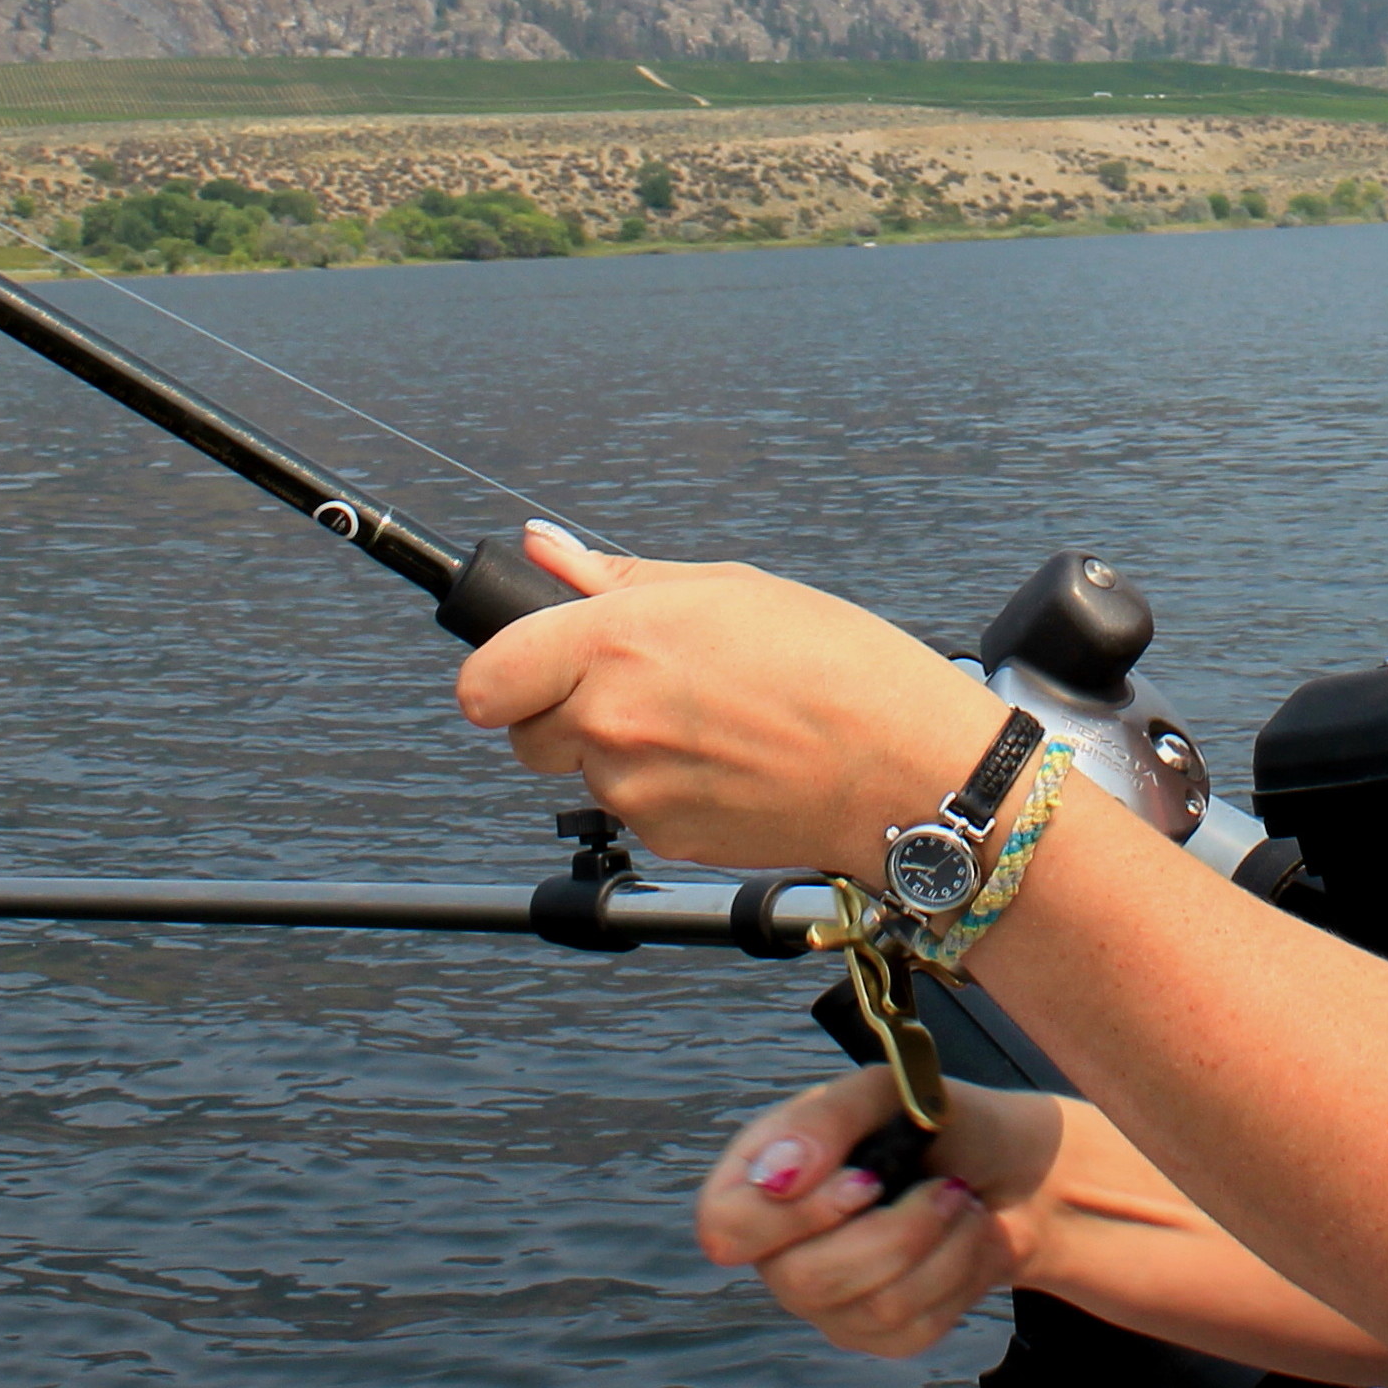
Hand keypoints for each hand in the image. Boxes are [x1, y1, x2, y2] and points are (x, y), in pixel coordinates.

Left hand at [453, 524, 1003, 874]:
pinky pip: (630, 807)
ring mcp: (632, 788)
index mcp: (616, 642)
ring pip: (581, 770)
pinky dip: (662, 787)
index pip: (484, 680)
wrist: (904, 768)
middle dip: (563, 709)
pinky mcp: (662, 838)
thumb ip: (617, 575)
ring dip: (619, 748)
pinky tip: (724, 759)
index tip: (526, 665)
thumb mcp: (725, 587)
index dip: (501, 672)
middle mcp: (610, 721)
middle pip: (522, 731)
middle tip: (639, 686)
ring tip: (705, 720)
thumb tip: (544, 550)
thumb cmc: (838, 668)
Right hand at [696, 1069, 1060, 1358]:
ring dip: (943, 1243)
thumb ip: (824, 1119)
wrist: (1012, 1168)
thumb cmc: (937, 1124)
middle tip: (946, 1186)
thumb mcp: (886, 1091)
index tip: (865, 1180)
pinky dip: (960, 1272)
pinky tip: (964, 1240)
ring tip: (961, 1202)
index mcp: (760, 1181)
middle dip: (897, 1229)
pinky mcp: (881, 1336)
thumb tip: (779, 1174)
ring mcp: (828, 1302)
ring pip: (874, 1305)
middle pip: (805, 1279)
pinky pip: (915, 1327)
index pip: (726, 1226)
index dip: (792, 1214)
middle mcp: (781, 1251)